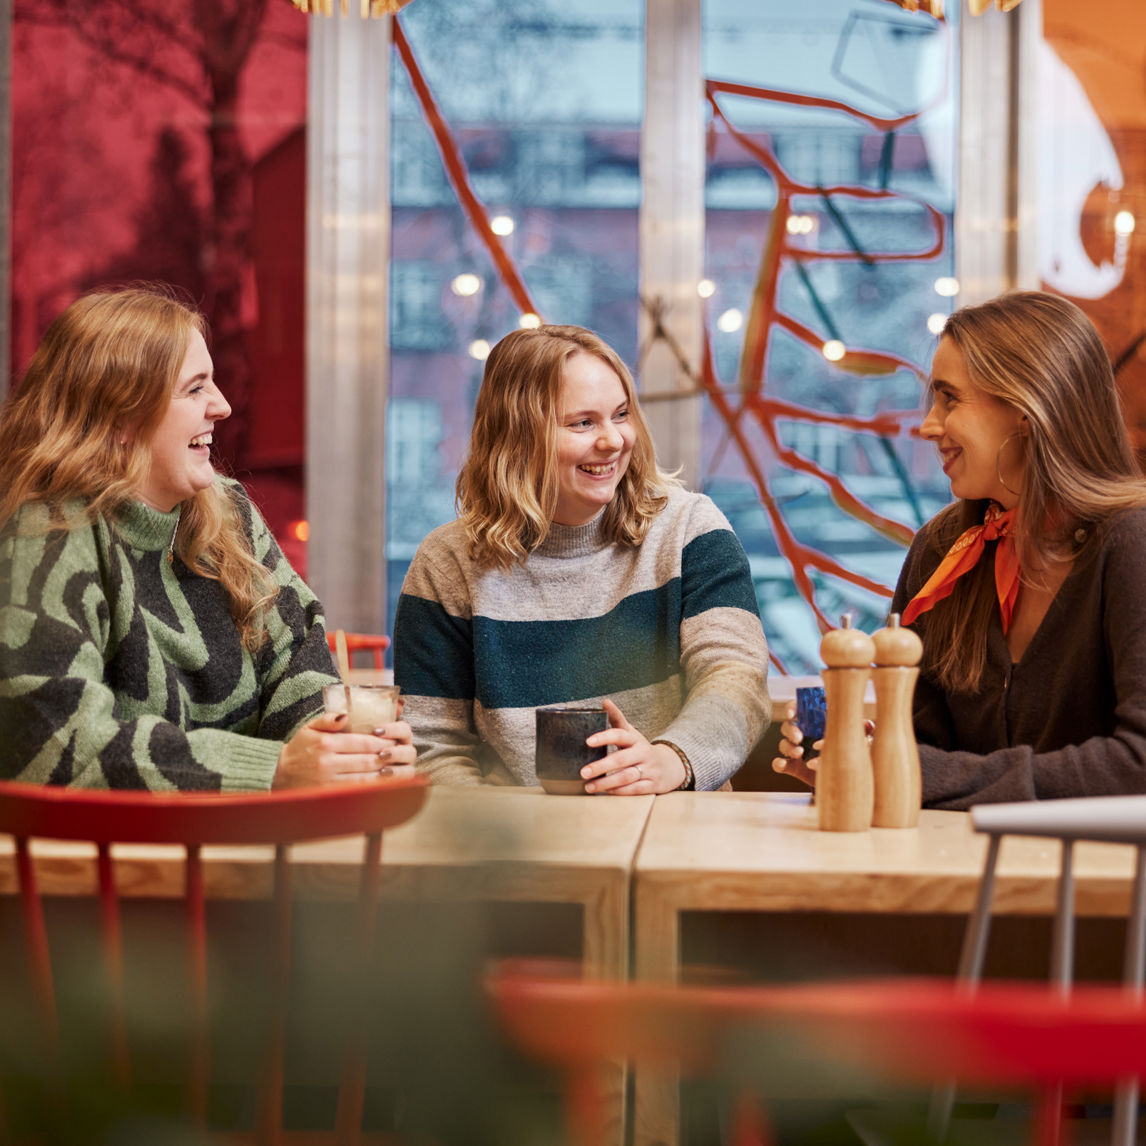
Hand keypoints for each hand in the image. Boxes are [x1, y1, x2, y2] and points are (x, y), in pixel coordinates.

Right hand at [273, 710, 416, 788]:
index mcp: (326, 743)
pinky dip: (370, 790)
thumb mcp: (309, 727)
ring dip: (383, 775)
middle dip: (386, 758)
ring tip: (397, 770)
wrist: (277, 773)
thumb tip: (346, 714)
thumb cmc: (298, 748)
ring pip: (364, 779)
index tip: (394, 741)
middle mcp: (328, 763)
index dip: (382, 742)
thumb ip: (328, 719)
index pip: (362, 742)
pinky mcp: (328, 794)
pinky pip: (354, 793)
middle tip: (400, 755)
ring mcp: (328, 781)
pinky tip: (382, 786)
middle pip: (366, 761)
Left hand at [579, 699, 687, 795]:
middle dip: (601, 766)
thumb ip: (617, 718)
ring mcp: (649, 769)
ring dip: (606, 783)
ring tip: (589, 786)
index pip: (619, 734)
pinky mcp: (653, 785)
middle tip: (583, 772)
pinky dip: (618, 791)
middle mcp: (643, 753)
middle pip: (621, 759)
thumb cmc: (641, 748)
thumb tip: (605, 701)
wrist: (670, 766)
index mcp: (635, 739)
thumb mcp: (631, 733)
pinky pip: (634, 789)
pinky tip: (605, 792)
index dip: (604, 737)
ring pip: (626, 777)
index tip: (588, 741)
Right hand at [770, 703, 873, 789]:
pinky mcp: (794, 766)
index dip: (792, 708)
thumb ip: (860, 730)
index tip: (792, 714)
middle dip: (791, 730)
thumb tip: (868, 724)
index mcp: (815, 721)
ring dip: (788, 747)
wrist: (843, 778)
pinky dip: (779, 763)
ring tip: (799, 753)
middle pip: (788, 725)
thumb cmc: (849, 751)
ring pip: (783, 743)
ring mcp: (796, 750)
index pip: (798, 708)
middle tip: (799, 738)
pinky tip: (781, 764)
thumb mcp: (856, 738)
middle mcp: (803, 733)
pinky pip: (780, 763)